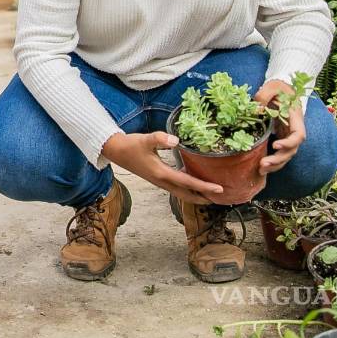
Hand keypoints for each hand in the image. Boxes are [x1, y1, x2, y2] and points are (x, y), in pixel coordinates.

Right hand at [101, 131, 224, 204]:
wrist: (116, 151)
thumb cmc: (131, 145)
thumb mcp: (145, 139)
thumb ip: (160, 138)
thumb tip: (176, 140)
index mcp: (162, 173)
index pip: (188, 183)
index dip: (204, 187)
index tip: (220, 189)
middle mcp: (162, 181)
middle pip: (187, 195)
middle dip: (204, 198)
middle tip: (220, 199)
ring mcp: (159, 182)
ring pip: (182, 193)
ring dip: (196, 196)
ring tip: (210, 195)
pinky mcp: (157, 179)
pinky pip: (176, 188)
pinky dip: (188, 189)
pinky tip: (192, 183)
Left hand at [254, 80, 304, 174]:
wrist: (282, 89)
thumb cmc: (279, 87)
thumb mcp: (272, 86)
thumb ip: (264, 95)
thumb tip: (256, 110)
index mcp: (295, 118)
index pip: (298, 135)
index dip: (289, 143)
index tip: (275, 145)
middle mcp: (294, 129)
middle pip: (292, 150)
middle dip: (279, 159)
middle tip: (263, 164)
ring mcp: (288, 135)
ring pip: (286, 155)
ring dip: (275, 165)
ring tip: (261, 170)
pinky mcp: (281, 137)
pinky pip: (280, 153)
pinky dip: (272, 161)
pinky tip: (261, 168)